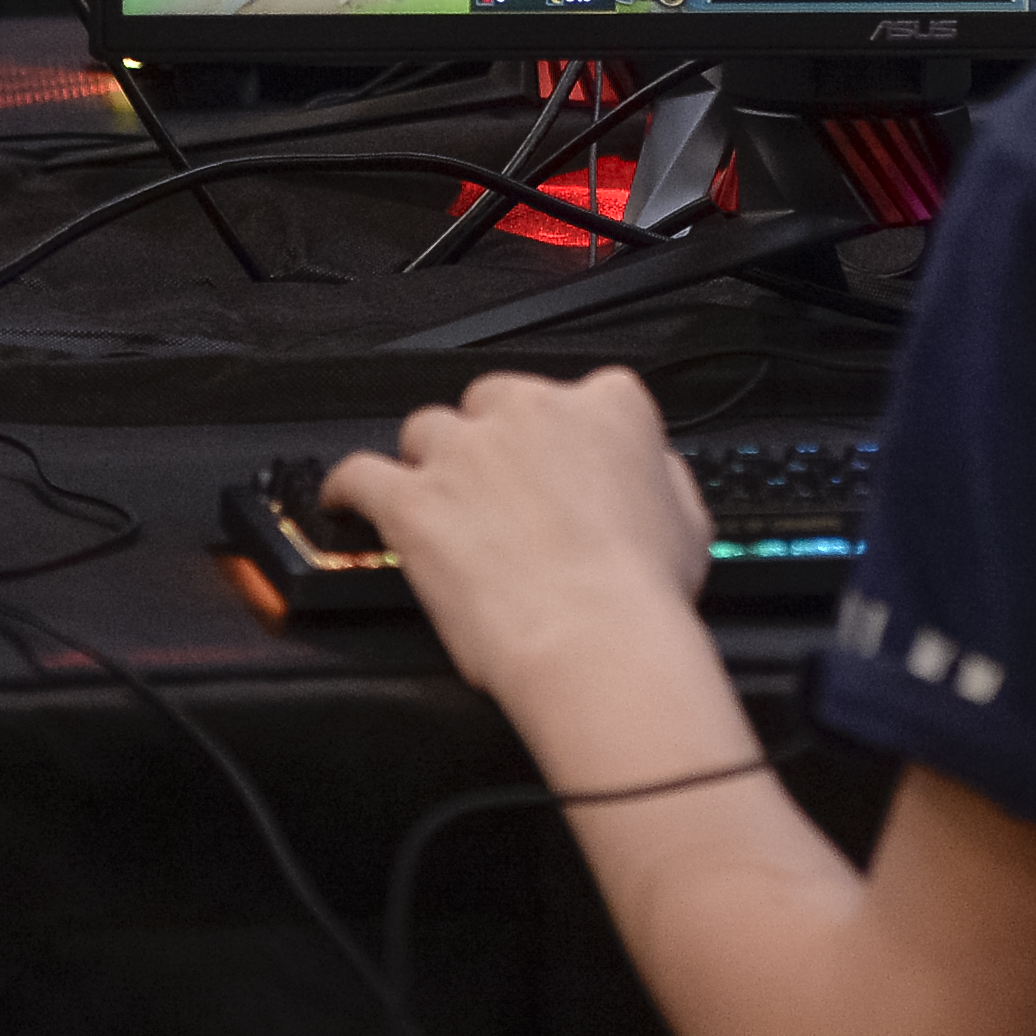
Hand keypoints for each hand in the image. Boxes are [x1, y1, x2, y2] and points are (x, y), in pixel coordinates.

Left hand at [322, 367, 714, 709]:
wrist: (596, 640)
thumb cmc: (642, 594)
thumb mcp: (688, 522)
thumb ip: (661, 478)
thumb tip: (648, 475)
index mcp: (608, 408)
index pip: (580, 395)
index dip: (563, 435)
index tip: (560, 462)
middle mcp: (532, 413)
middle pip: (491, 403)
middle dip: (489, 442)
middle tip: (498, 493)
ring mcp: (466, 451)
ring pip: (426, 431)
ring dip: (428, 464)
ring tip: (432, 503)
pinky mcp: (413, 497)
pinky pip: (358, 472)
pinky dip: (347, 487)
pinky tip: (347, 502)